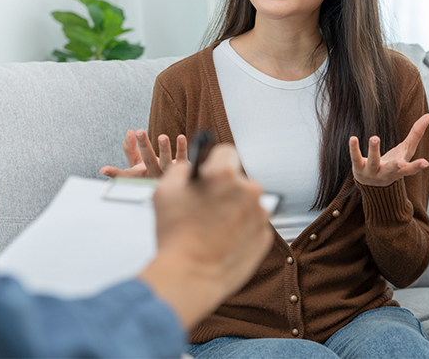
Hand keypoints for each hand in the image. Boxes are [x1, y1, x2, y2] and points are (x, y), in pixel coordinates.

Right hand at [100, 129, 187, 177]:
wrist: (175, 186)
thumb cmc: (152, 172)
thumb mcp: (137, 163)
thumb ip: (130, 148)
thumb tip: (129, 132)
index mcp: (141, 175)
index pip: (126, 174)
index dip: (115, 173)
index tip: (104, 170)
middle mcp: (154, 176)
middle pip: (148, 161)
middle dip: (144, 147)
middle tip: (140, 132)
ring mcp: (169, 174)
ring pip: (166, 162)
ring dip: (165, 149)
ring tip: (162, 137)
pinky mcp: (184, 170)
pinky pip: (182, 159)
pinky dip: (182, 148)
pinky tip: (181, 137)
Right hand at [137, 145, 272, 328]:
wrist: (190, 277)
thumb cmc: (175, 234)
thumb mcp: (164, 190)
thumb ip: (180, 170)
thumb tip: (191, 168)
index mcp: (225, 174)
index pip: (226, 152)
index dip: (213, 162)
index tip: (208, 172)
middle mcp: (249, 190)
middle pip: (237, 180)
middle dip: (223, 189)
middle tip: (205, 207)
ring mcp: (260, 214)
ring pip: (247, 204)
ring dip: (233, 210)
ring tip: (212, 229)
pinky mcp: (265, 237)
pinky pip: (252, 226)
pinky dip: (241, 231)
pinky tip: (222, 242)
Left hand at [349, 114, 428, 186]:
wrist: (372, 183)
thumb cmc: (393, 162)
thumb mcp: (405, 150)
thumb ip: (417, 133)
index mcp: (400, 171)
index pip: (410, 170)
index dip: (417, 166)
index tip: (425, 163)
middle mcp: (386, 173)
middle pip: (392, 169)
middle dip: (396, 165)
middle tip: (400, 162)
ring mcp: (372, 172)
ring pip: (373, 161)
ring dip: (374, 150)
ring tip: (375, 137)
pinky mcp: (358, 168)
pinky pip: (356, 158)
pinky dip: (354, 149)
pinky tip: (353, 138)